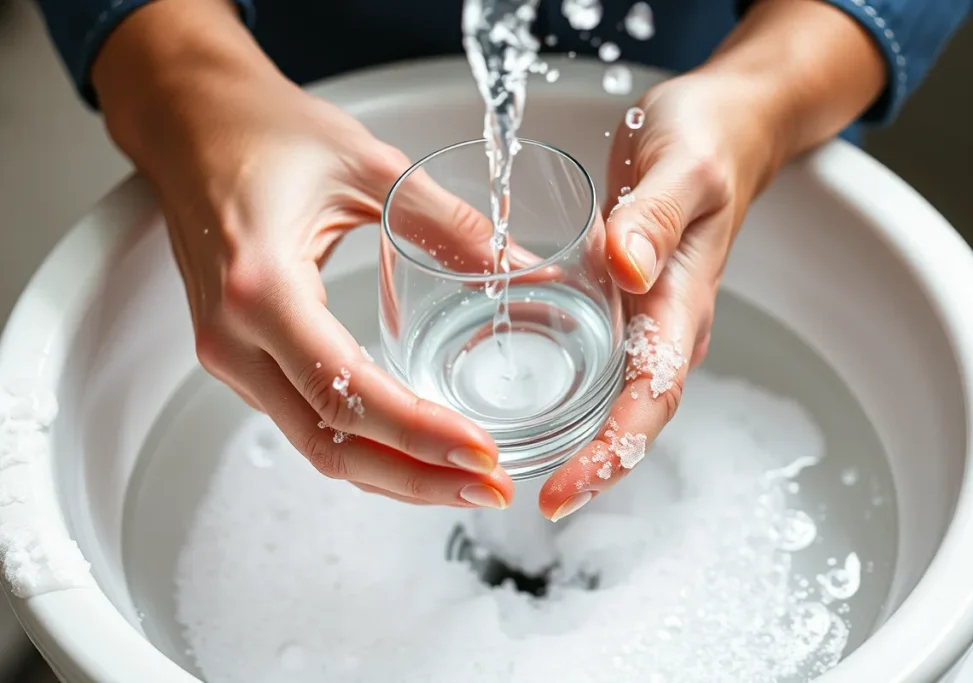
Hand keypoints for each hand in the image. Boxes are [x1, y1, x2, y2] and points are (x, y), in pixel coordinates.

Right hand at [92, 1, 523, 507]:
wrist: (189, 126)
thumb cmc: (262, 133)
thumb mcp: (366, 165)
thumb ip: (447, 225)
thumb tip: (523, 271)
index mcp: (260, 286)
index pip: (344, 390)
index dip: (418, 434)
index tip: (480, 452)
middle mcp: (234, 336)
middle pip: (329, 443)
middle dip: (416, 477)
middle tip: (490, 487)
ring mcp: (230, 354)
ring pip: (316, 443)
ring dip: (393, 471)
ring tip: (465, 478)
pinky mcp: (241, 357)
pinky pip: (305, 421)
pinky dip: (365, 445)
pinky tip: (415, 448)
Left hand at [538, 73, 781, 519]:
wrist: (729, 126)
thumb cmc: (707, 140)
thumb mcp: (680, 164)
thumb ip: (654, 215)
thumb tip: (628, 267)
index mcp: (683, 301)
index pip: (650, 398)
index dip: (609, 454)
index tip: (563, 492)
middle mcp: (669, 324)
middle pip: (635, 416)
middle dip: (594, 468)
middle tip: (542, 503)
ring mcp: (651, 317)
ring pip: (620, 398)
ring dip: (584, 443)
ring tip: (527, 473)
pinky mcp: (631, 301)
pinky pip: (605, 363)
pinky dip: (576, 397)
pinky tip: (535, 406)